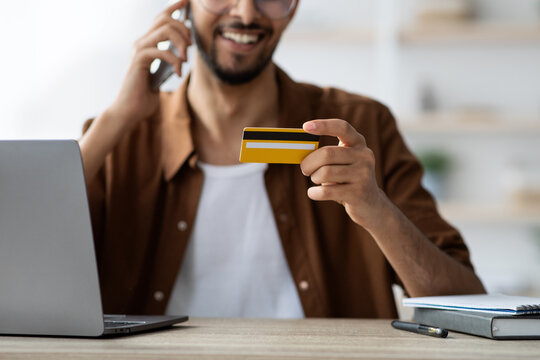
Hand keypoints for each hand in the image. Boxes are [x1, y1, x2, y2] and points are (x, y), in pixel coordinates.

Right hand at [109, 0, 191, 127]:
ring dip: (181, 42)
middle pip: (165, 20)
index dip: (173, 8)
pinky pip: (162, 51)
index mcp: (146, 45)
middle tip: (190, 46)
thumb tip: (184, 52)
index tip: (186, 2)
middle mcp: (141, 43)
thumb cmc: (145, 97)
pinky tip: (178, 72)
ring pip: (164, 30)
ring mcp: (139, 50)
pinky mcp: (139, 60)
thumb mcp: (162, 76)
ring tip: (185, 58)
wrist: (130, 111)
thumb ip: (170, 62)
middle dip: (183, 29)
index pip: (160, 19)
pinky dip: (175, 61)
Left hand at [300, 119, 388, 229]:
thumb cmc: (347, 179)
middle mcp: (364, 156)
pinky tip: (314, 193)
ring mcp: (363, 175)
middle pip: (327, 153)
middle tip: (305, 169)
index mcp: (359, 143)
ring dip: (314, 178)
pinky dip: (314, 193)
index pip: (342, 128)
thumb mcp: (342, 162)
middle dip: (309, 162)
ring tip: (316, 180)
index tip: (305, 127)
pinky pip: (326, 191)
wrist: (370, 204)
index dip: (324, 125)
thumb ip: (327, 155)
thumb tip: (301, 153)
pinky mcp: (358, 193)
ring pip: (325, 173)